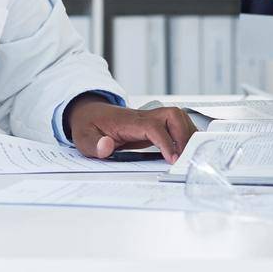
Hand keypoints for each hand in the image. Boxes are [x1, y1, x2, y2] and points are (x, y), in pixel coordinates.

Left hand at [64, 94, 196, 164]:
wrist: (89, 113)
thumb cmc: (88, 125)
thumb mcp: (84, 138)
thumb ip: (94, 144)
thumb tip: (106, 147)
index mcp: (128, 121)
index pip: (153, 127)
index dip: (165, 142)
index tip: (172, 158)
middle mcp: (143, 116)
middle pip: (173, 115)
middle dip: (184, 135)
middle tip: (185, 157)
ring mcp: (150, 118)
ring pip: (177, 117)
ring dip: (188, 134)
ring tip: (188, 154)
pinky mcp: (153, 124)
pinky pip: (176, 123)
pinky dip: (185, 134)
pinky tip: (185, 148)